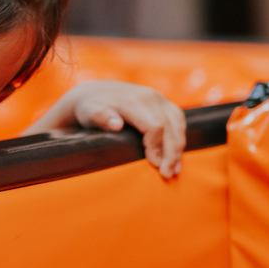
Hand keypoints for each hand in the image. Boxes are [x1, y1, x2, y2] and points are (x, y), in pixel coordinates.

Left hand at [27, 81, 185, 178]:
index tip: (154, 165)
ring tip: (175, 169)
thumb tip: (116, 125)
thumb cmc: (90, 108)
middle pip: (170, 126)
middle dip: (171, 152)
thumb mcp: (89, 112)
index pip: (154, 126)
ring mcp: (158, 97)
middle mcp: (149, 96)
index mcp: (133, 100)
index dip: (157, 147)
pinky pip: (178, 120)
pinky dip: (179, 138)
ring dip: (178, 148)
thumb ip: (100, 117)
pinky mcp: (164, 102)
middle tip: (168, 175)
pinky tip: (177, 156)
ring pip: (177, 124)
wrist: (94, 93)